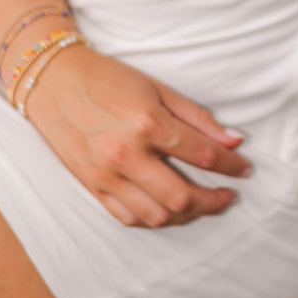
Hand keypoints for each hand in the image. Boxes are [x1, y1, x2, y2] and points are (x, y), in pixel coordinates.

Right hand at [24, 43, 250, 227]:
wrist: (52, 80)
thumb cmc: (108, 78)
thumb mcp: (156, 87)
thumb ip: (197, 116)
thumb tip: (234, 141)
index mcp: (147, 123)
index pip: (203, 155)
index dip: (231, 166)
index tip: (245, 170)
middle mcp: (127, 154)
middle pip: (182, 196)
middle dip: (214, 202)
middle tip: (229, 197)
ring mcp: (106, 175)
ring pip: (157, 215)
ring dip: (187, 216)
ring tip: (202, 205)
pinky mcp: (92, 186)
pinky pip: (128, 218)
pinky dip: (153, 220)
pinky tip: (168, 210)